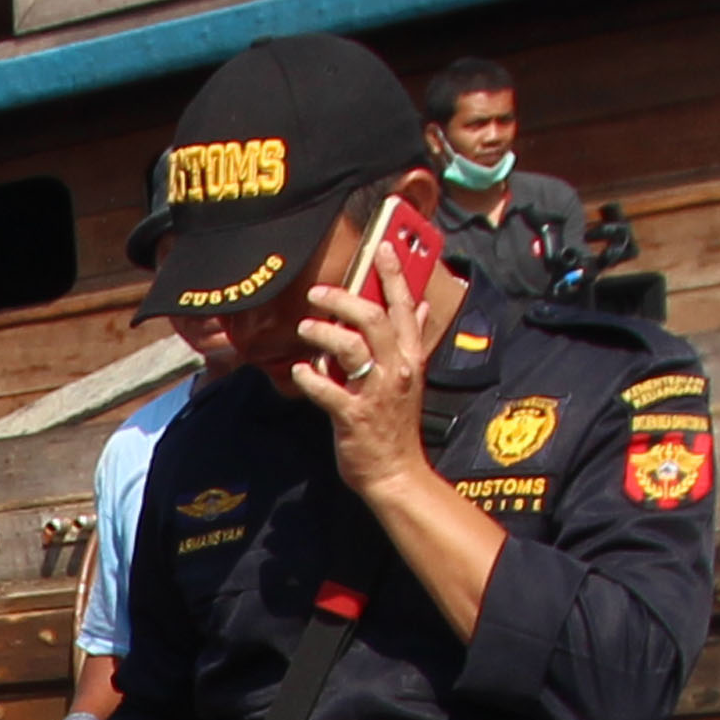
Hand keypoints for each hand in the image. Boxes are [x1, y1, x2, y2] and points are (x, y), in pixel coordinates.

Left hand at [284, 232, 468, 497]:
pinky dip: (308, 377)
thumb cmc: (396, 423)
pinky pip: (326, 389)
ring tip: (305, 328)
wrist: (395, 472)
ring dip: (322, 332)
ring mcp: (376, 392)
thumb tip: (420, 303)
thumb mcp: (411, 376)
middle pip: (372, 318)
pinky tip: (299, 371)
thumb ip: (411, 339)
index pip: (404, 306)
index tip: (381, 247)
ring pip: (349, 346)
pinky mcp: (353, 416)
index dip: (392, 274)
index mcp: (412, 357)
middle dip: (342, 299)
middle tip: (317, 294)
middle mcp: (397, 369)